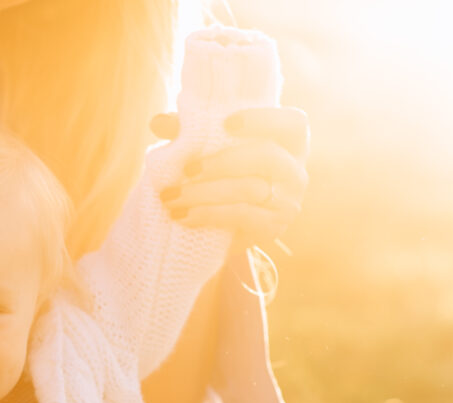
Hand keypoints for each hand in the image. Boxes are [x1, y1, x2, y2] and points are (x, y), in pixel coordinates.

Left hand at [150, 107, 309, 250]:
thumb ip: (187, 132)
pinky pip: (242, 216)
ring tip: (171, 198)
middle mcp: (295, 170)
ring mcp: (288, 201)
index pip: (294, 124)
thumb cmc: (220, 178)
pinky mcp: (274, 227)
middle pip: (266, 157)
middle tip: (185, 170)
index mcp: (289, 143)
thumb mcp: (207, 151)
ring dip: (203, 193)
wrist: (226, 231)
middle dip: (221, 163)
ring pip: (250, 189)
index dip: (264, 120)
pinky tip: (183, 216)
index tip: (227, 124)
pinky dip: (208, 214)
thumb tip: (158, 121)